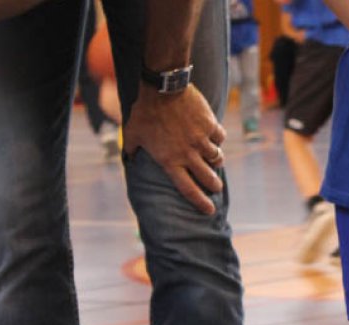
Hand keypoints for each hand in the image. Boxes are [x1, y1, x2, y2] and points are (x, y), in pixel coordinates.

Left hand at [123, 84, 226, 214]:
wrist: (163, 89)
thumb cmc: (144, 112)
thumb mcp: (132, 133)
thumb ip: (131, 149)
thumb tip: (129, 158)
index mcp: (169, 160)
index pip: (188, 188)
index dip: (200, 202)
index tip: (209, 210)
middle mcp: (188, 154)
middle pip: (208, 178)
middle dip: (214, 186)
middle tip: (216, 187)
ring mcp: (201, 140)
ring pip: (217, 158)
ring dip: (216, 161)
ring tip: (215, 160)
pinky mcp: (210, 125)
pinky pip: (219, 137)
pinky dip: (218, 138)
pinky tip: (214, 136)